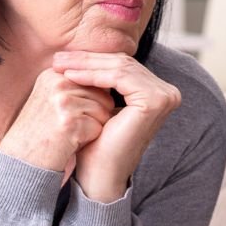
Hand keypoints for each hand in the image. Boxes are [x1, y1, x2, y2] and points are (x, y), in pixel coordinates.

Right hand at [0, 67, 113, 176]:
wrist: (25, 158)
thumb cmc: (43, 130)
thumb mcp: (53, 98)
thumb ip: (76, 85)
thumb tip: (110, 77)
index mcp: (53, 74)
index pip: (94, 80)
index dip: (92, 101)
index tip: (72, 114)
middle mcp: (57, 83)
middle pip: (102, 94)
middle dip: (95, 114)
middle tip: (71, 125)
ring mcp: (62, 101)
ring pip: (104, 110)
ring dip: (94, 126)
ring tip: (70, 133)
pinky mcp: (69, 121)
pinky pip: (99, 126)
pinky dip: (90, 138)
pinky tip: (71, 141)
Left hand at [52, 51, 180, 201]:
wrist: (99, 175)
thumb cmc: (96, 143)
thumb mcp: (99, 103)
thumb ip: (100, 78)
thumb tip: (77, 50)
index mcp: (159, 92)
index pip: (123, 65)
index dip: (91, 59)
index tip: (61, 58)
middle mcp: (168, 93)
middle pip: (122, 63)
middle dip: (86, 59)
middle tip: (56, 58)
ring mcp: (166, 96)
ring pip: (119, 67)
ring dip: (85, 64)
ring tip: (58, 66)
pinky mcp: (156, 101)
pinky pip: (119, 77)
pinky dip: (93, 74)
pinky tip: (70, 76)